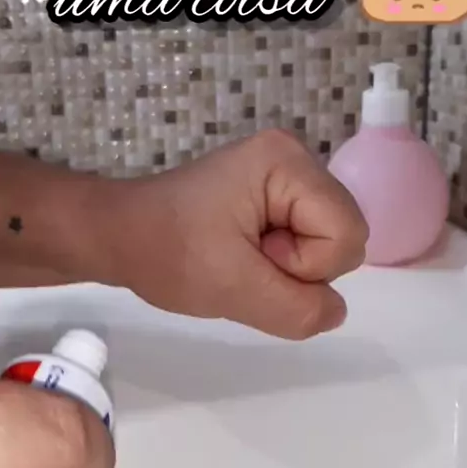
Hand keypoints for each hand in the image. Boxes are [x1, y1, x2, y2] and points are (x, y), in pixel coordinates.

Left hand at [100, 129, 367, 338]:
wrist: (120, 235)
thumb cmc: (167, 252)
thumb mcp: (233, 288)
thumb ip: (297, 308)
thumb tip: (334, 310)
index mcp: (286, 162)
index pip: (346, 235)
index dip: (305, 266)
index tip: (251, 258)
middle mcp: (296, 157)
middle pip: (345, 235)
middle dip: (300, 266)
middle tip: (244, 260)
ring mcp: (288, 173)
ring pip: (330, 242)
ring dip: (290, 267)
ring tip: (240, 256)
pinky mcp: (278, 193)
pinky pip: (310, 240)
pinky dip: (283, 260)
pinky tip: (245, 253)